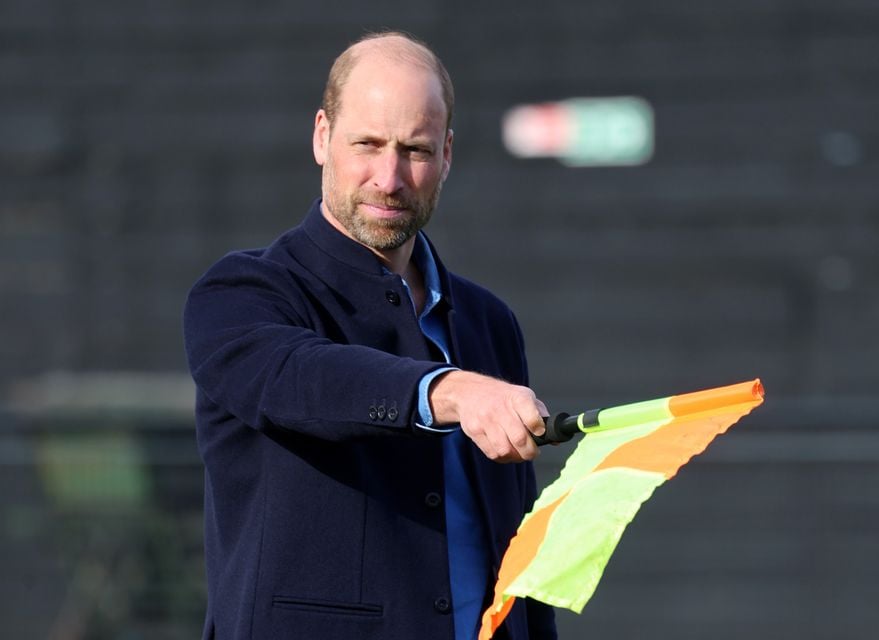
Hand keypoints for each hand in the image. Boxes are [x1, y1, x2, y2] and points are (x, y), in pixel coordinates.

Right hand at [428, 371, 547, 462]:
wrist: (469, 392)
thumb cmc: (502, 397)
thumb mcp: (523, 396)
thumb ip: (540, 415)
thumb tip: (556, 438)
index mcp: (517, 397)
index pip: (532, 417)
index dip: (539, 430)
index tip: (540, 434)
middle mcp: (500, 408)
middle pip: (520, 439)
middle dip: (530, 452)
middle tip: (533, 452)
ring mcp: (486, 420)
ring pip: (505, 450)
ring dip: (516, 457)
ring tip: (519, 453)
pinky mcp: (474, 431)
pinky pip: (492, 453)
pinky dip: (502, 457)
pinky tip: (506, 451)